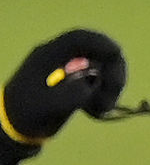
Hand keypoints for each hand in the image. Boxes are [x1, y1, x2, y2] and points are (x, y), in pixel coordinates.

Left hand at [1, 29, 126, 142]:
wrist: (16, 126)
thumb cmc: (27, 114)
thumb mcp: (47, 106)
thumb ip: (70, 94)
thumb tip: (93, 83)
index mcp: (49, 55)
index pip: (78, 39)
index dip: (100, 42)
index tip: (117, 53)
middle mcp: (62, 59)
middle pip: (96, 52)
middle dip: (111, 68)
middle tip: (116, 88)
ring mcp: (70, 72)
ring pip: (102, 69)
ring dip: (110, 86)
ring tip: (102, 108)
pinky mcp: (76, 85)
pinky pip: (99, 84)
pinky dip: (104, 95)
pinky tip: (96, 110)